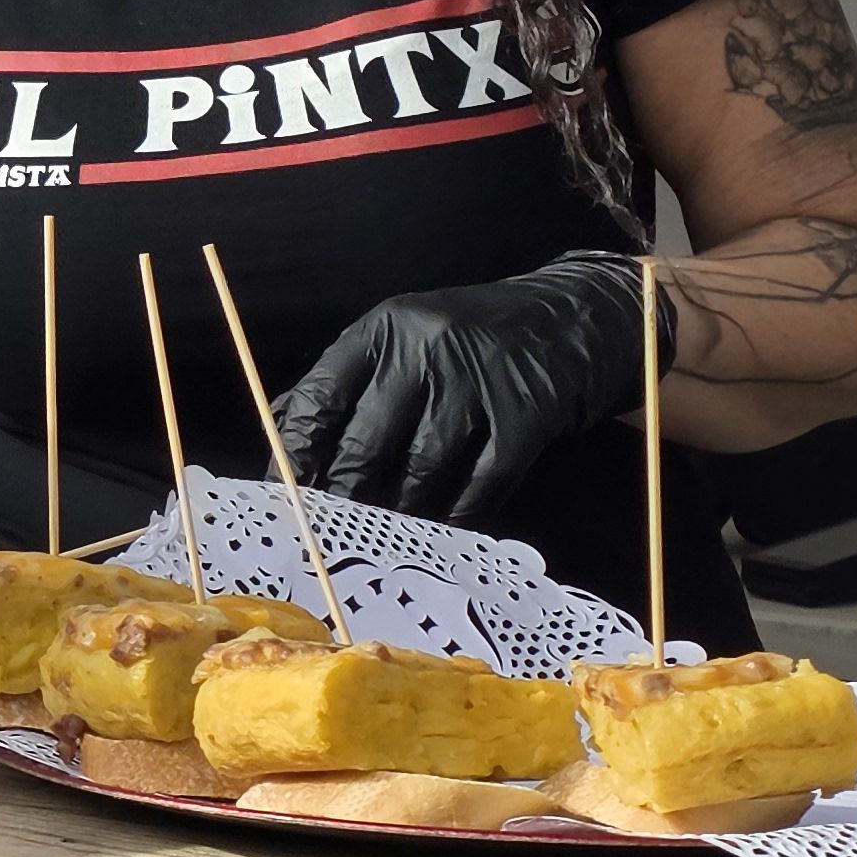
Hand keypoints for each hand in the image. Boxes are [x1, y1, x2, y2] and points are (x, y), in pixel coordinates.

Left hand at [264, 250, 652, 525]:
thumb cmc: (475, 335)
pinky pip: (481, 484)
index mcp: (384, 329)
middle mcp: (425, 351)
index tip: (280, 492)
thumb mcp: (408, 336)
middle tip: (326, 533)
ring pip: (421, 469)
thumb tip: (283, 433)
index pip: (320, 395)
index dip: (294, 452)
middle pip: (366, 441)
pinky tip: (441, 535)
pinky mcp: (526, 417)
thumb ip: (352, 379)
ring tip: (379, 540)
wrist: (577, 316)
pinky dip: (457, 516)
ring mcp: (478, 384)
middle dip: (342, 495)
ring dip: (398, 513)